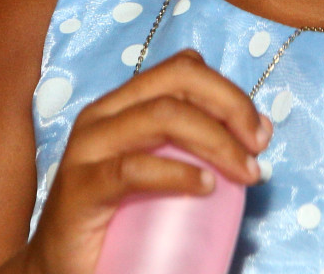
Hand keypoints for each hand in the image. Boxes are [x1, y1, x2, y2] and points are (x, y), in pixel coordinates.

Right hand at [25, 51, 270, 273]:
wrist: (63, 269)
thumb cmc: (119, 219)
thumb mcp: (162, 170)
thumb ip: (196, 148)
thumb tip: (258, 135)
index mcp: (124, 105)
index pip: (183, 70)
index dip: (229, 91)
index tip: (260, 132)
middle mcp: (104, 114)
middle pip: (178, 81)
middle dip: (230, 106)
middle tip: (258, 148)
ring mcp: (88, 147)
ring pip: (163, 115)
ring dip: (216, 139)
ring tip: (244, 172)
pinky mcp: (80, 188)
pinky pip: (133, 169)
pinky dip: (177, 173)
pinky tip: (206, 187)